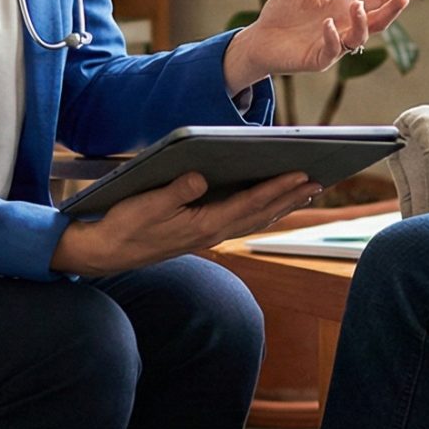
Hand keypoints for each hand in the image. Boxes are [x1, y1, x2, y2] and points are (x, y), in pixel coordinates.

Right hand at [50, 170, 322, 277]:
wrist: (108, 253)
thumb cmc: (125, 226)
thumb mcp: (145, 205)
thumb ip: (175, 191)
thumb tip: (202, 177)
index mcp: (202, 225)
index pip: (249, 204)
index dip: (277, 189)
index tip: (301, 175)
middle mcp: (212, 233)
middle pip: (261, 214)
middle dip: (290, 197)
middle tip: (320, 180)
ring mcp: (208, 235)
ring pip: (254, 219)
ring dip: (282, 205)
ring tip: (306, 189)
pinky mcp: (202, 233)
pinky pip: (241, 220)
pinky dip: (262, 210)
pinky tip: (271, 202)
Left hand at [223, 0, 424, 92]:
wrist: (260, 36)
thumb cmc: (285, 12)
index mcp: (345, 8)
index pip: (377, 1)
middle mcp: (345, 27)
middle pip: (377, 21)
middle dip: (392, 11)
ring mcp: (333, 44)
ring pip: (360, 38)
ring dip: (362, 23)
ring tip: (358, 6)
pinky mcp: (318, 58)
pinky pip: (332, 50)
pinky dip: (333, 37)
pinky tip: (329, 24)